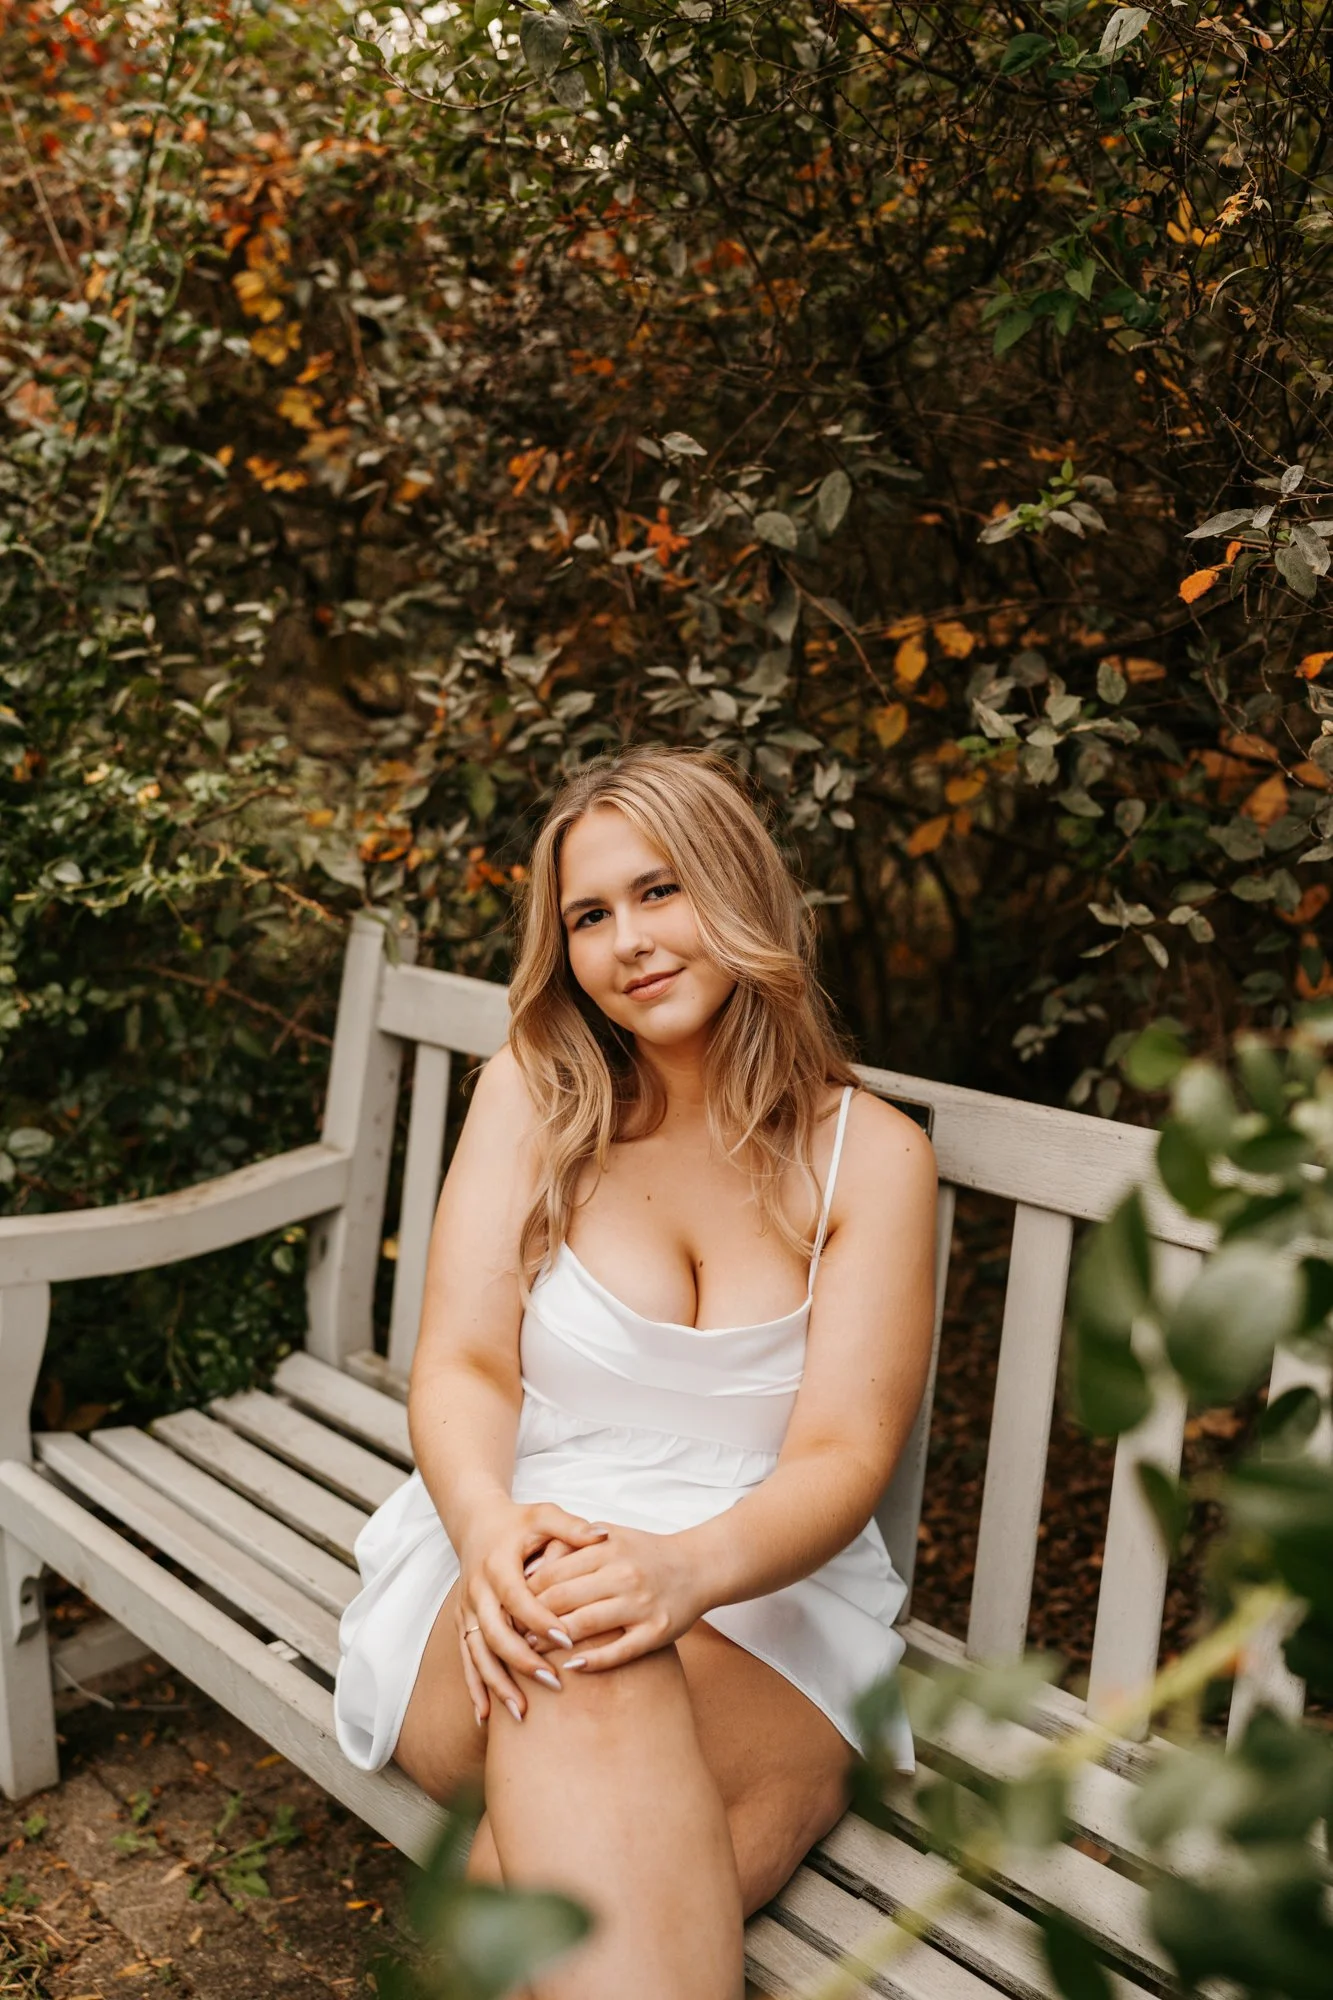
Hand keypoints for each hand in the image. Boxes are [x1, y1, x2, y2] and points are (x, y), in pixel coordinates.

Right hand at [455, 1502, 608, 1724]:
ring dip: (498, 1684)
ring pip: (477, 1654)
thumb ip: (571, 1527)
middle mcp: (477, 1591)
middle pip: (495, 1633)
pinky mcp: (464, 1625)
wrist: (477, 1524)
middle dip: (522, 1661)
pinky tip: (487, 1717)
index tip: (566, 1640)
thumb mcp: (544, 1515)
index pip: (518, 1598)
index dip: (540, 1619)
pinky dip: (475, 1689)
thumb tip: (604, 1535)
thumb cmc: (519, 1523)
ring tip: (521, 1712)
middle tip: (553, 1684)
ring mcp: (467, 1611)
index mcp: (498, 1566)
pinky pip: (467, 1661)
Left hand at [525, 1524, 704, 1671]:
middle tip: (510, 1632)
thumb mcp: (612, 1537)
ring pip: (587, 1625)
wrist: (699, 1566)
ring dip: (553, 1641)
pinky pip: (620, 1650)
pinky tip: (572, 1667)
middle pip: (564, 1599)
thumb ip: (575, 1544)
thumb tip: (529, 1566)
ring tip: (530, 1650)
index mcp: (608, 1549)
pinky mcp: (657, 1631)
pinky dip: (593, 1661)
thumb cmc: (646, 1552)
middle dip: (531, 1618)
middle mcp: (624, 1574)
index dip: (525, 1591)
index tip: (507, 1604)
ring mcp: (641, 1604)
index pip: (554, 1571)